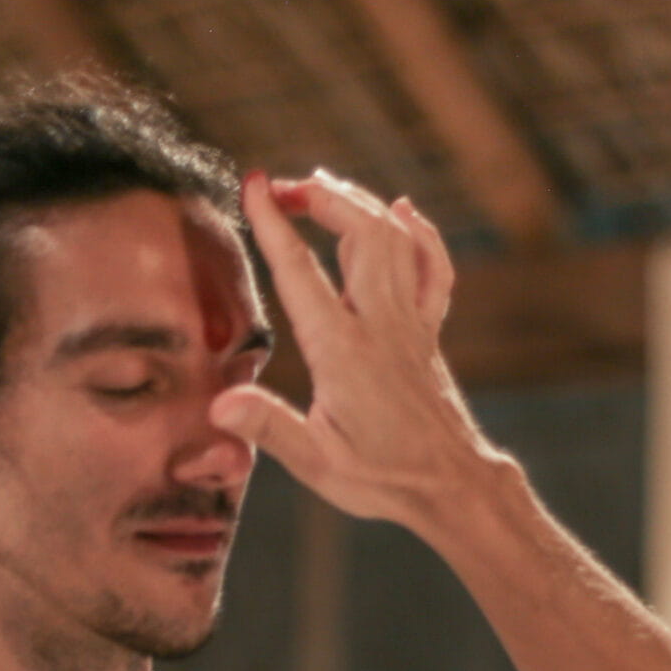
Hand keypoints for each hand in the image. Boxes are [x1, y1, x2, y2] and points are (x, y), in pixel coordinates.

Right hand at [214, 172, 513, 540]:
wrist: (452, 487)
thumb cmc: (382, 478)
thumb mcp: (316, 462)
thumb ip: (269, 427)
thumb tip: (219, 406)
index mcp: (342, 351)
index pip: (300, 271)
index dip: (273, 223)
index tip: (253, 183)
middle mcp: (379, 325)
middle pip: (359, 233)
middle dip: (321, 197)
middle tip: (283, 187)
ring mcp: (409, 324)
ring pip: (394, 241)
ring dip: (359, 204)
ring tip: (323, 186)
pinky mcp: (428, 334)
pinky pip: (432, 269)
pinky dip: (420, 234)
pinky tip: (404, 212)